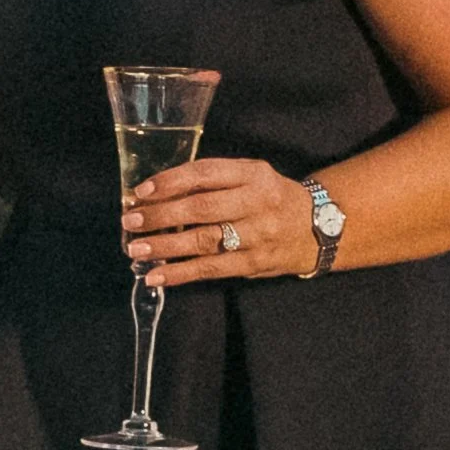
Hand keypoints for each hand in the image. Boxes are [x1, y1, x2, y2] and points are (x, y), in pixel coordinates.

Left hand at [123, 155, 316, 287]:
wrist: (319, 228)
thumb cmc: (271, 198)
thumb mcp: (251, 176)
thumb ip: (213, 180)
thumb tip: (158, 193)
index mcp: (254, 174)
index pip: (206, 173)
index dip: (171, 181)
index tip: (141, 191)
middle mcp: (257, 202)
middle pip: (203, 207)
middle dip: (162, 214)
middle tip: (130, 220)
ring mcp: (257, 236)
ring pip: (205, 241)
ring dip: (165, 247)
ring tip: (136, 249)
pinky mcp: (254, 264)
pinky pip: (212, 269)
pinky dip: (181, 274)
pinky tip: (156, 276)